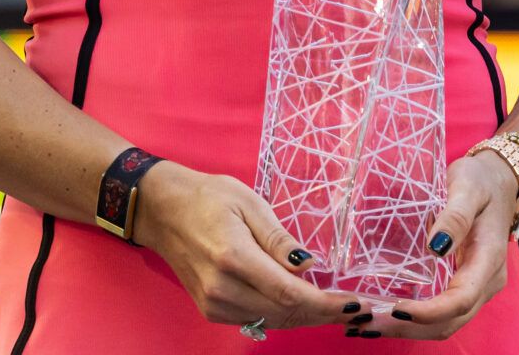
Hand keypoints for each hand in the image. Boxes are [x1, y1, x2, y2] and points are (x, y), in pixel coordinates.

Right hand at [131, 161, 358, 330]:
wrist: (163, 211)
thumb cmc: (208, 198)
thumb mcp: (249, 203)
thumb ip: (279, 239)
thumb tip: (310, 265)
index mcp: (234, 258)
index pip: (289, 293)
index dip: (326, 303)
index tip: (355, 304)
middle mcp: (221, 289)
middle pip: (284, 313)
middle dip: (323, 313)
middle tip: (356, 308)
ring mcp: (213, 304)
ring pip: (271, 321)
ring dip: (306, 317)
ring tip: (337, 307)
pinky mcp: (210, 310)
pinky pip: (255, 319)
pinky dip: (283, 315)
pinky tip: (304, 305)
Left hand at [356, 150, 518, 339]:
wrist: (498, 180)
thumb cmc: (482, 180)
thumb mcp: (468, 187)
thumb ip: (455, 215)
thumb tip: (435, 246)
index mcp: (489, 258)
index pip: (461, 299)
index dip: (430, 312)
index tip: (397, 308)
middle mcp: (487, 281)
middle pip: (450, 320)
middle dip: (410, 327)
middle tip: (366, 324)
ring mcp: (478, 286)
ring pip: (446, 323)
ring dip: (409, 328)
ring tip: (369, 325)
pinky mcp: (466, 285)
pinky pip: (443, 313)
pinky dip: (415, 320)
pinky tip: (386, 315)